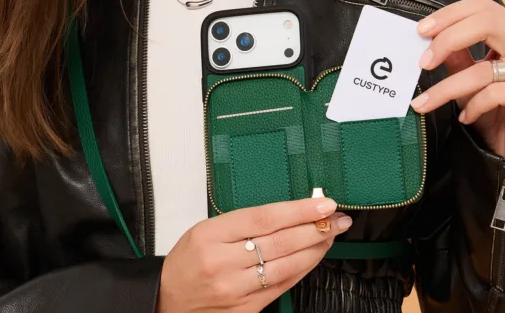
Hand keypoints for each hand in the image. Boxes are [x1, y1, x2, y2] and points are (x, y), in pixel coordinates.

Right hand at [157, 197, 351, 312]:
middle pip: (280, 242)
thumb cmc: (188, 259)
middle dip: (314, 227)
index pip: (264, 218)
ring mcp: (235, 290)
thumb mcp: (206, 228)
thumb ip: (243, 221)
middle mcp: (224, 263)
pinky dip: (301, 270)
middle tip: (337, 217)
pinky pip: (281, 287)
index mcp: (212, 235)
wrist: (167, 299)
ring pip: (285, 266)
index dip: (298, 210)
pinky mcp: (245, 310)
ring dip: (314, 249)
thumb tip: (285, 212)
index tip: (322, 203)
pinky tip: (314, 257)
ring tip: (331, 234)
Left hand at [410, 0, 504, 162]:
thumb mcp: (472, 78)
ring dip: (446, 88)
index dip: (449, 14)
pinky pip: (495, 94)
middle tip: (423, 62)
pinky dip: (472, 106)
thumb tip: (430, 37)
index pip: (483, 7)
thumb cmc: (499, 110)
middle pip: (487, 22)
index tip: (422, 30)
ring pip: (483, 69)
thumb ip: (458, 56)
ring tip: (424, 103)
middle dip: (447, 39)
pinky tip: (465, 117)